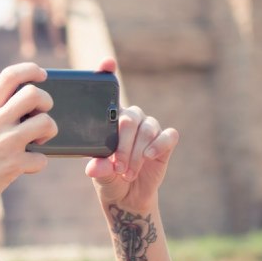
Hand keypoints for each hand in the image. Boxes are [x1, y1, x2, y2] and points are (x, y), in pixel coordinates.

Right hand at [0, 62, 55, 229]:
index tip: (42, 74)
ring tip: (39, 139)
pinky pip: (41, 158)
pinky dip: (38, 162)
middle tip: (42, 113)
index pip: (9, 76)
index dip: (30, 70)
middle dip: (46, 101)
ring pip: (45, 123)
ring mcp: (5, 143)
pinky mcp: (13, 165)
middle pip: (34, 95)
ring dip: (49, 130)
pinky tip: (28, 165)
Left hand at [85, 58, 179, 213]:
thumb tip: (94, 168)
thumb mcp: (100, 175)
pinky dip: (158, 145)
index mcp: (109, 120)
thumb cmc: (109, 179)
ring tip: (127, 173)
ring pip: (147, 129)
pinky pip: (167, 135)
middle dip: (123, 145)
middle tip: (117, 167)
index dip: (107, 74)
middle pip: (129, 119)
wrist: (128, 197)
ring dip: (137, 153)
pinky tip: (149, 157)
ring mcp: (149, 128)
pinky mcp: (165, 141)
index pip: (108, 92)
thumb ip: (99, 169)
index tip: (107, 63)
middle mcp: (130, 119)